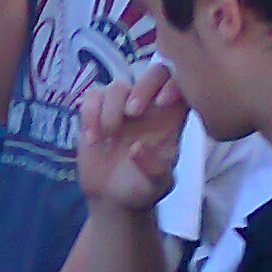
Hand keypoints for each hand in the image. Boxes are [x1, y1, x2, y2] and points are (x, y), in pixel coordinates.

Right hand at [75, 65, 189, 212]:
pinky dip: (89, 114)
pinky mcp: (96, 111)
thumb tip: (135, 148)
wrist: (113, 198)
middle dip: (142, 88)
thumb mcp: (157, 185)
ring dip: (110, 108)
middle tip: (132, 114)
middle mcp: (149, 107)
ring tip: (107, 138)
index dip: (175, 84)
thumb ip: (153, 168)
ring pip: (118, 85)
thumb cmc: (143, 189)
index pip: (182, 86)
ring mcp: (121, 107)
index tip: (162, 104)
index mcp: (172, 120)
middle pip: (154, 73)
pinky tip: (92, 139)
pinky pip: (91, 96)